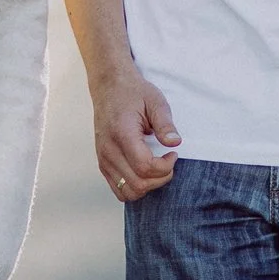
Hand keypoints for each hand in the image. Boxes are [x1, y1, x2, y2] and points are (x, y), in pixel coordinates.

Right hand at [90, 68, 179, 202]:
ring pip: (127, 192)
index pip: (144, 167)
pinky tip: (145, 171)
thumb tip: (175, 143)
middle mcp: (109, 150)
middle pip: (137, 184)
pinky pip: (118, 189)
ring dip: (148, 186)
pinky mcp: (103, 164)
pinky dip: (135, 187)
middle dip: (160, 178)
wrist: (109, 87)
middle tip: (169, 162)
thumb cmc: (133, 93)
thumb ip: (165, 123)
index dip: (165, 167)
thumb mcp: (155, 101)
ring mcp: (104, 159)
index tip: (173, 154)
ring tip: (157, 168)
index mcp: (122, 134)